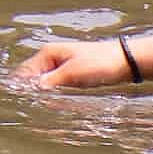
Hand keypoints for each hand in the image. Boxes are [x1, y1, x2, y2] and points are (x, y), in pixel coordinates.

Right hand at [12, 41, 129, 88]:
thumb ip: (48, 82)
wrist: (127, 62)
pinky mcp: (70, 74)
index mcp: (48, 53)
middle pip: (33, 80)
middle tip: (51, 100)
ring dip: (50, 94)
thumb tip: (31, 90)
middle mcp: (51, 58)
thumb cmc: (101, 63)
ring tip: (63, 97)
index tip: (37, 98)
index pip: (25, 74)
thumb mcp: (71, 73)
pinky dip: (60, 94)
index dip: (28, 88)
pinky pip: (57, 87)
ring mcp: (60, 66)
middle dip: (39, 92)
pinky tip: (68, 98)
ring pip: (45, 86)